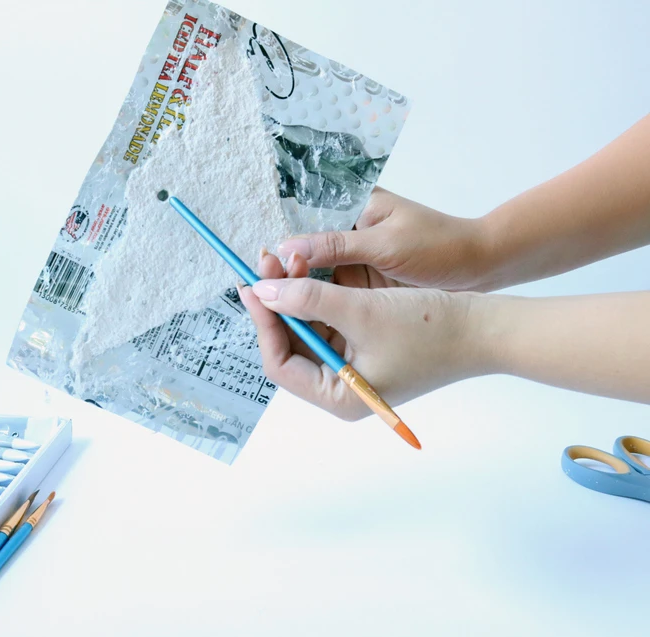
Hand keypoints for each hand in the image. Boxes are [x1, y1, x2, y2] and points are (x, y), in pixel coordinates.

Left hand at [237, 250, 484, 419]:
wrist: (485, 328)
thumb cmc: (429, 328)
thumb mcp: (361, 311)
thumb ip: (307, 299)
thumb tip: (262, 291)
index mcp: (339, 397)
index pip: (280, 364)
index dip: (263, 323)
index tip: (252, 286)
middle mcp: (342, 389)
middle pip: (291, 345)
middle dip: (278, 303)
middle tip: (268, 263)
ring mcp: (353, 369)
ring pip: (308, 330)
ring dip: (296, 295)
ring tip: (290, 259)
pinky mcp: (365, 349)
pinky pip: (329, 323)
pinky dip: (318, 298)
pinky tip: (311, 270)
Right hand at [277, 187, 491, 291]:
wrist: (483, 270)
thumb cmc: (439, 246)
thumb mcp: (385, 244)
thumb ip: (336, 247)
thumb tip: (285, 250)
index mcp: (353, 208)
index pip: (305, 223)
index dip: (284, 246)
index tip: (263, 266)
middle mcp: (349, 235)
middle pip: (306, 254)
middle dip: (287, 272)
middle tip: (261, 293)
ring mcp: (356, 263)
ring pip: (316, 278)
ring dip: (300, 292)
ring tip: (274, 310)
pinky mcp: (364, 288)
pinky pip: (333, 296)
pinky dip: (318, 306)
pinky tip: (299, 318)